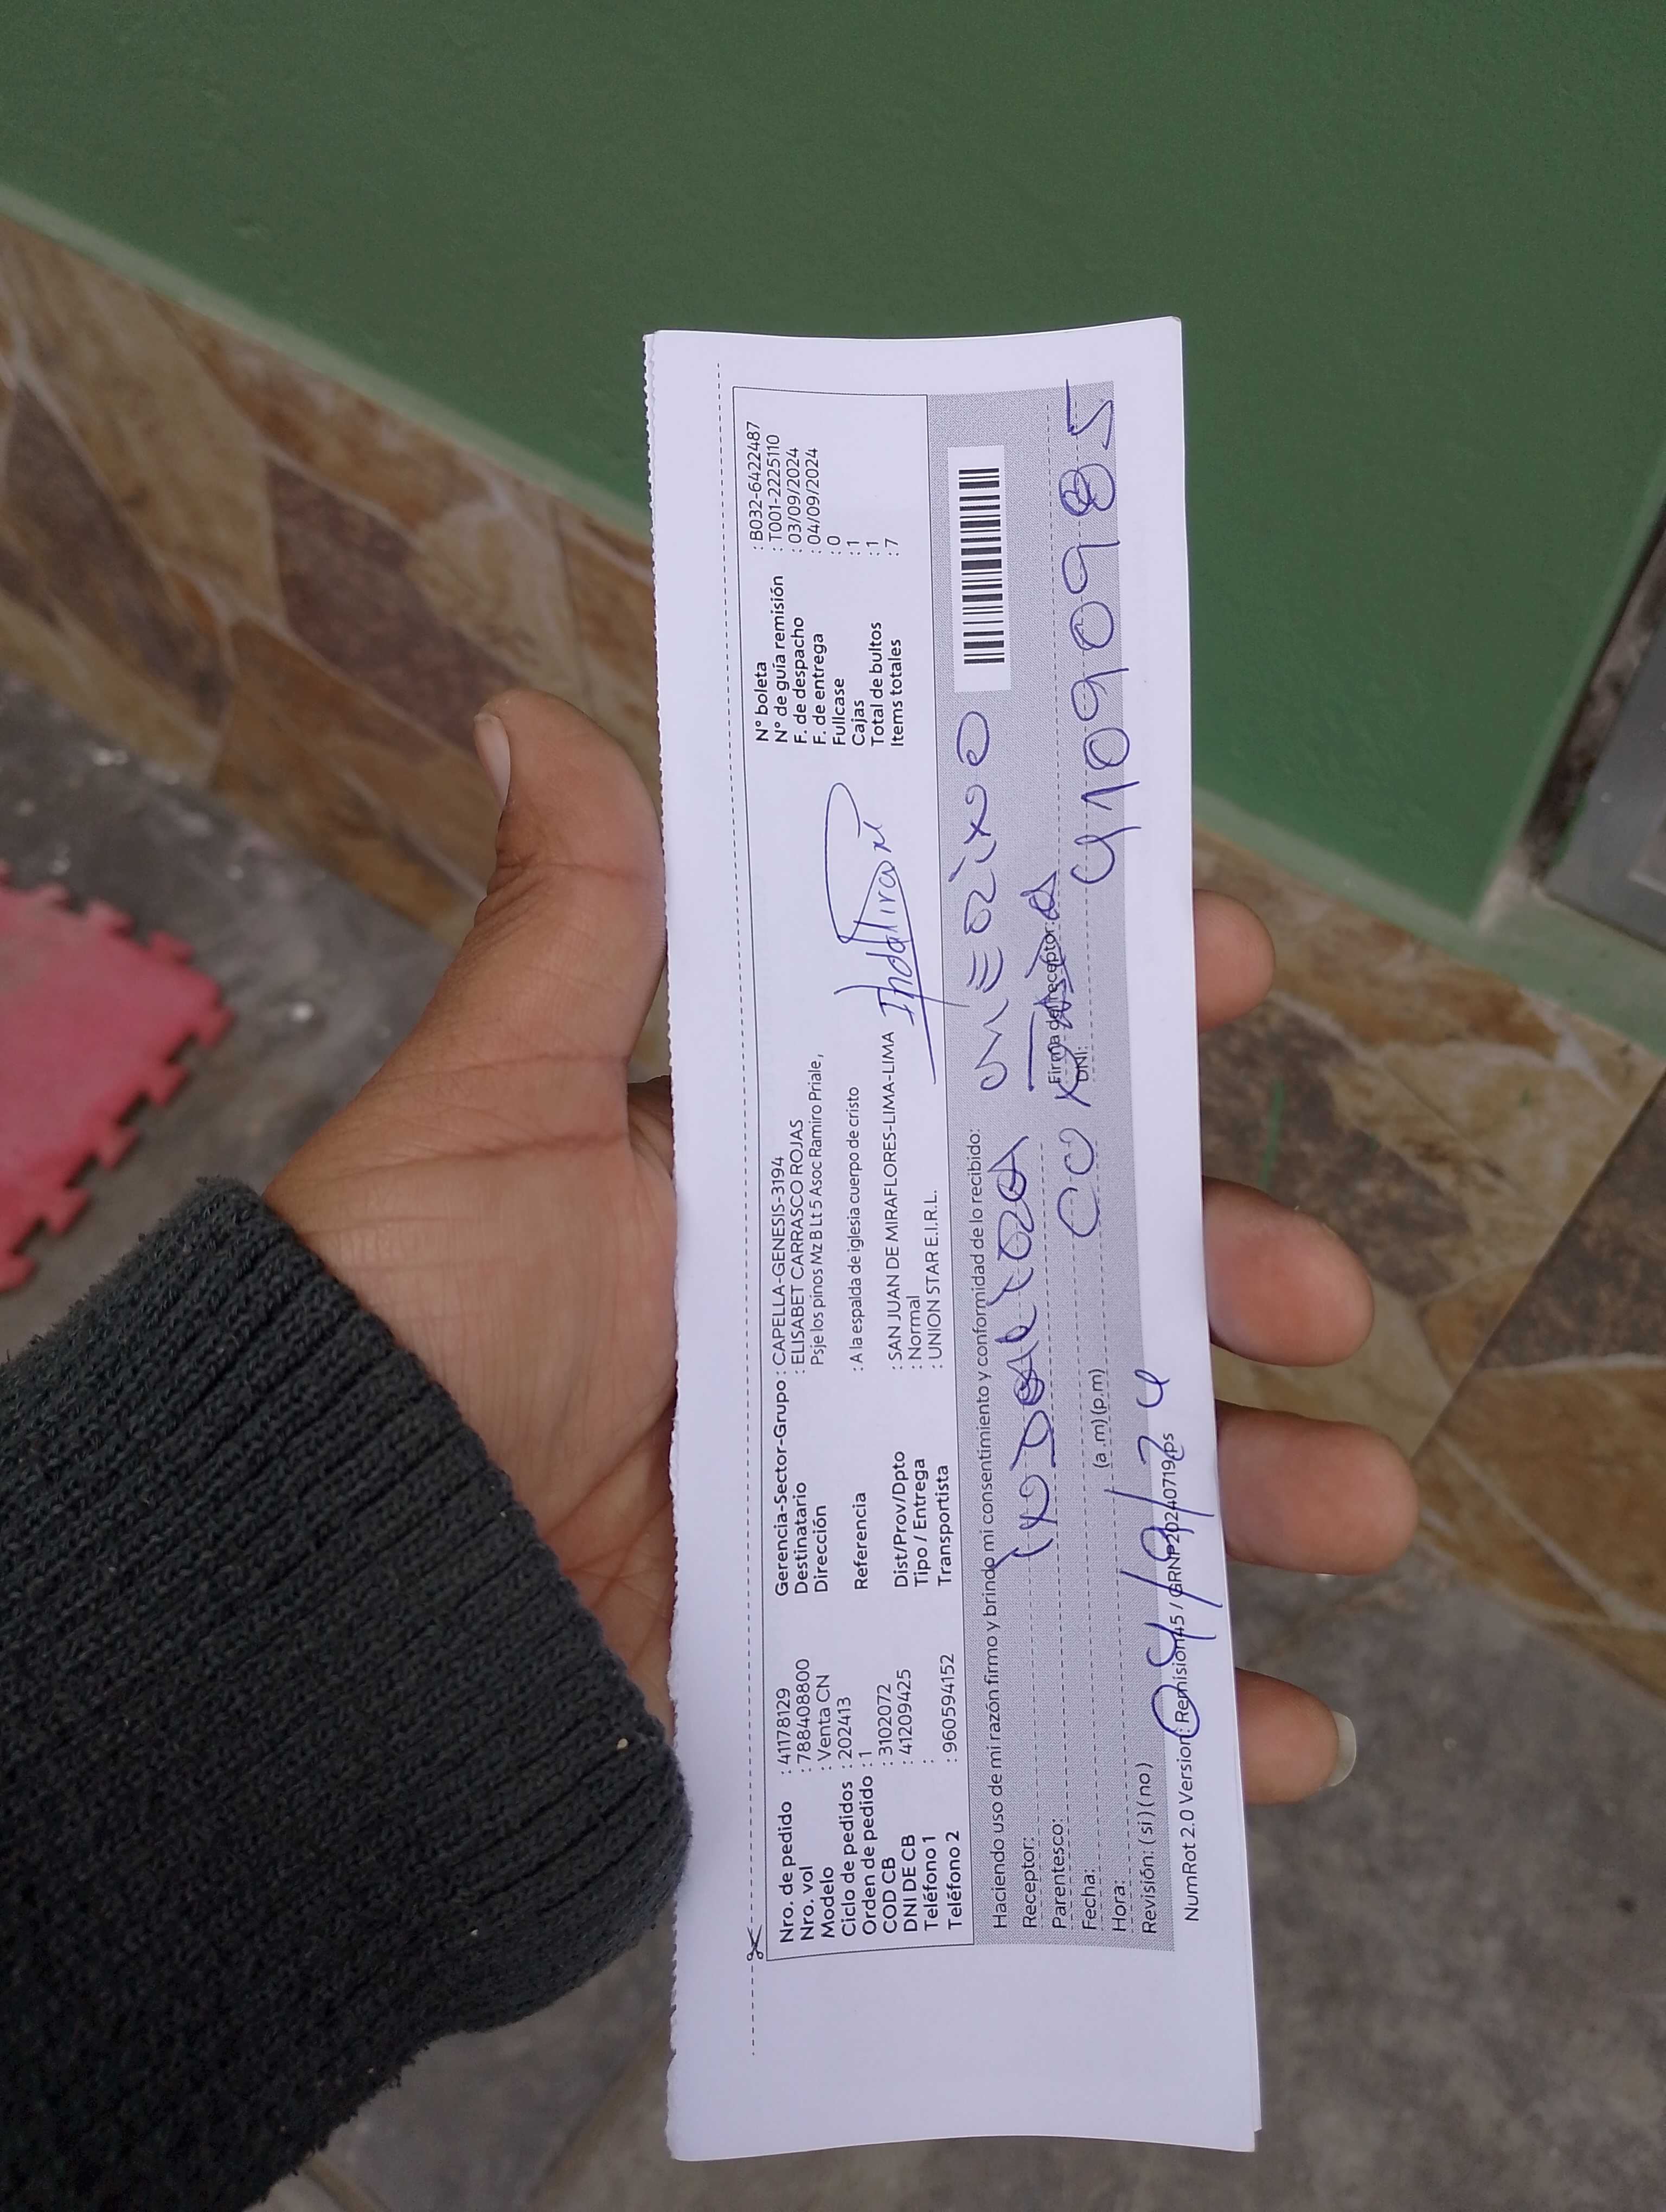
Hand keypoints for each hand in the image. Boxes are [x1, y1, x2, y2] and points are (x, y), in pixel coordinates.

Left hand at [268, 690, 1415, 1795]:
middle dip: (1221, 1275)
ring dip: (1244, 1492)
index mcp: (771, 1193)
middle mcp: (828, 1335)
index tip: (1225, 966)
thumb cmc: (411, 1325)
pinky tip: (1278, 1729)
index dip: (1102, 1024)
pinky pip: (1039, 1689)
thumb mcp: (492, 1115)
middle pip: (1069, 1288)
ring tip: (1362, 1504)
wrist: (326, 1604)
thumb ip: (569, 935)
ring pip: (1090, 1483)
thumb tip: (532, 721)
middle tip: (1318, 1291)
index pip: (971, 1085)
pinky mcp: (855, 1655)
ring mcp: (856, 1502)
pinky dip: (1168, 1717)